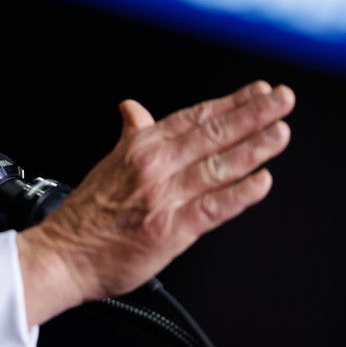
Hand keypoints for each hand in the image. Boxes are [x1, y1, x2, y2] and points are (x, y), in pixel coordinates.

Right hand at [16, 80, 294, 325]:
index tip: (259, 90)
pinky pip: (212, 208)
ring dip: (253, 147)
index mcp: (139, 147)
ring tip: (280, 132)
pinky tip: (262, 182)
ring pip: (217, 165)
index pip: (194, 117)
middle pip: (212, 133)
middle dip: (253, 114)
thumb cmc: (85, 216)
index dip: (231, 102)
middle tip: (282, 98)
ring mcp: (163, 197)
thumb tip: (132, 108)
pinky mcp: (170, 229)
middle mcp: (153, 166)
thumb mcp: (108, 163)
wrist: (63, 255)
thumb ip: (131, 134)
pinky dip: (239, 194)